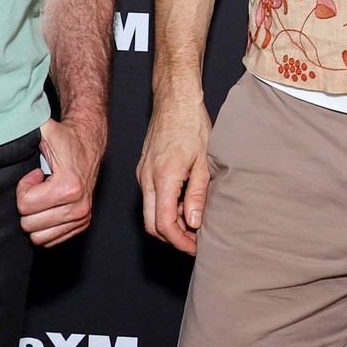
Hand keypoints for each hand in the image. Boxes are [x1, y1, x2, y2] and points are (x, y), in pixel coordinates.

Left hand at [17, 116, 104, 246]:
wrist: (89, 144)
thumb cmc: (65, 139)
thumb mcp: (45, 131)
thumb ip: (25, 128)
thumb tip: (2, 126)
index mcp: (69, 187)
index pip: (25, 206)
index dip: (24, 188)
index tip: (35, 176)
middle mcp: (79, 206)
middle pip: (29, 225)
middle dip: (28, 205)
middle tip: (39, 187)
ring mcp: (82, 217)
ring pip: (39, 238)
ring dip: (36, 217)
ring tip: (44, 197)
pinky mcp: (83, 223)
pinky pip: (51, 240)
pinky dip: (46, 225)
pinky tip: (51, 205)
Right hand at [136, 97, 212, 254]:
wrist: (175, 100)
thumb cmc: (192, 125)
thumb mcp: (203, 162)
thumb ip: (198, 195)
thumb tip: (195, 224)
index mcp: (163, 178)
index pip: (164, 225)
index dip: (180, 242)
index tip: (196, 247)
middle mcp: (147, 179)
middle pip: (152, 225)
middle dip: (173, 237)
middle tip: (196, 240)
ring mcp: (143, 174)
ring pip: (150, 212)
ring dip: (170, 222)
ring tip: (195, 217)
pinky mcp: (144, 170)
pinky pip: (151, 198)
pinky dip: (166, 207)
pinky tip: (185, 201)